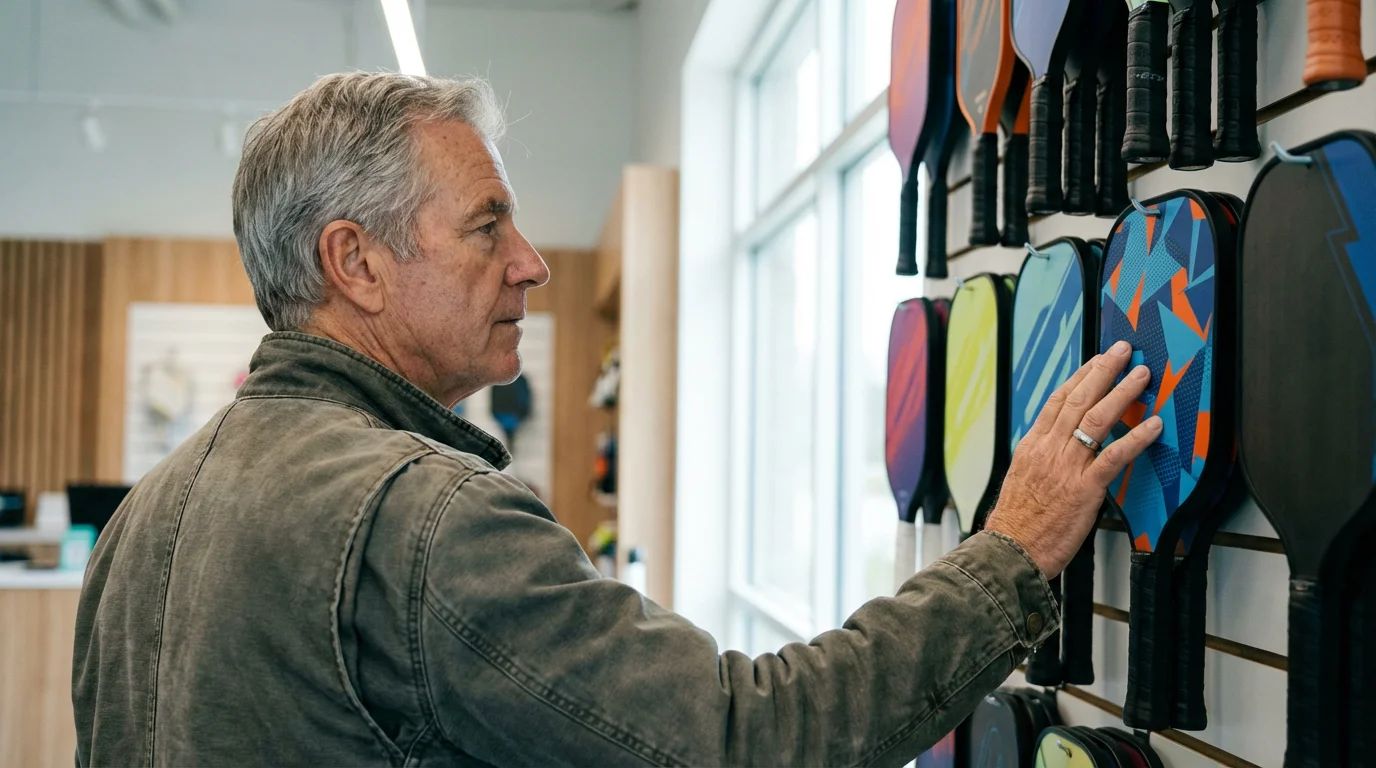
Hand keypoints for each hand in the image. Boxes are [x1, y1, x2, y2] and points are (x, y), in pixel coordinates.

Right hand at [984, 341, 1162, 577]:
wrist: (1010, 550)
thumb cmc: (1016, 524)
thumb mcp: (1021, 481)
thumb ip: (1041, 460)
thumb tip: (1056, 449)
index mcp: (1032, 446)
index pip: (1057, 401)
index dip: (1080, 377)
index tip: (1096, 360)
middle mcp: (1048, 450)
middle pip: (1077, 400)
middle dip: (1103, 371)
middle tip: (1123, 351)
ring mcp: (1066, 467)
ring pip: (1096, 420)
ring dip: (1122, 394)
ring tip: (1142, 376)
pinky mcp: (1084, 489)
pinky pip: (1113, 457)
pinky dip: (1135, 438)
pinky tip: (1154, 425)